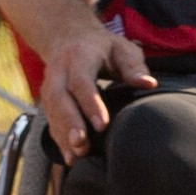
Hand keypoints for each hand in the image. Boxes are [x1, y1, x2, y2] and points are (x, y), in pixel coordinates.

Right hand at [32, 20, 150, 158]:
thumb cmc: (102, 47)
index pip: (81, 82)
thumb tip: (148, 83)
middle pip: (59, 99)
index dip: (90, 103)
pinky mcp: (47, 100)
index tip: (102, 125)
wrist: (67, 37)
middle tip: (81, 144)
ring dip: (62, 135)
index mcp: (80, 56)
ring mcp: (49, 86)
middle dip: (69, 123)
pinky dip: (58, 139)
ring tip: (76, 156)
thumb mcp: (121, 49)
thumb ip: (133, 66)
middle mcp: (59, 71)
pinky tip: (69, 157)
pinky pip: (49, 120)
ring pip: (51, 112)